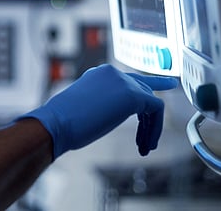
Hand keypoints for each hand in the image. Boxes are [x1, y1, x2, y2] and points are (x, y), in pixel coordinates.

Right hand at [20, 64, 178, 158]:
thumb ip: (103, 104)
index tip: (163, 88)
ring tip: (145, 147)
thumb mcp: (87, 107)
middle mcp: (113, 73)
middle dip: (150, 116)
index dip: (146, 89)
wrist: (57, 122)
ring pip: (151, 102)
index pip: (129, 80)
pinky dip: (154, 128)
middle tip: (149, 138)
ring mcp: (123, 81)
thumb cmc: (64, 122)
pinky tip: (146, 144)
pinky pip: (155, 110)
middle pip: (143, 90)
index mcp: (99, 74)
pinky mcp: (132, 94)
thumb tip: (110, 113)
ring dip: (150, 127)